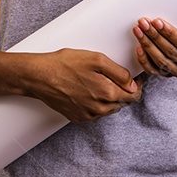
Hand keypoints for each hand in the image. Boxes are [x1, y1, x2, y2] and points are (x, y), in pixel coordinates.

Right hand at [25, 48, 140, 122]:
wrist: (40, 76)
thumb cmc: (65, 64)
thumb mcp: (96, 59)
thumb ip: (119, 73)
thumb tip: (133, 83)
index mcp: (108, 93)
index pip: (134, 95)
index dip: (137, 84)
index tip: (134, 76)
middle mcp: (100, 108)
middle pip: (122, 102)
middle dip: (123, 90)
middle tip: (113, 75)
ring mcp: (88, 115)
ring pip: (109, 108)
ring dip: (110, 97)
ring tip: (98, 80)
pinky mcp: (78, 117)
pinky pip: (95, 112)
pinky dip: (96, 102)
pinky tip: (87, 89)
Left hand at [134, 17, 176, 78]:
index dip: (170, 33)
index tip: (157, 21)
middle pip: (171, 52)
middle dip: (155, 36)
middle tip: (143, 23)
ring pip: (161, 61)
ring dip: (147, 45)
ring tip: (138, 30)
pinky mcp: (169, 74)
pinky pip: (154, 70)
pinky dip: (144, 60)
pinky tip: (139, 47)